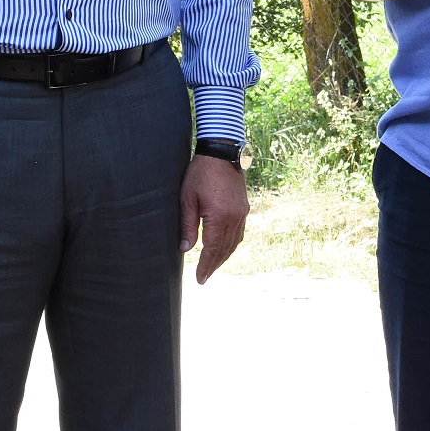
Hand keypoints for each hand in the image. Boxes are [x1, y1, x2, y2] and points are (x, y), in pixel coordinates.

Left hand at [180, 155, 248, 283]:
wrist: (222, 151)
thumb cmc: (201, 173)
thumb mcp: (187, 199)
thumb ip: (187, 225)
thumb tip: (186, 249)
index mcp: (220, 217)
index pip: (212, 249)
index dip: (206, 266)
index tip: (200, 279)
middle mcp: (235, 217)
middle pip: (225, 249)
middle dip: (214, 265)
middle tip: (205, 278)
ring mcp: (242, 212)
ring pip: (235, 242)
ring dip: (224, 256)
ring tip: (213, 266)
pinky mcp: (244, 207)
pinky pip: (240, 232)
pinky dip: (232, 244)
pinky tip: (225, 247)